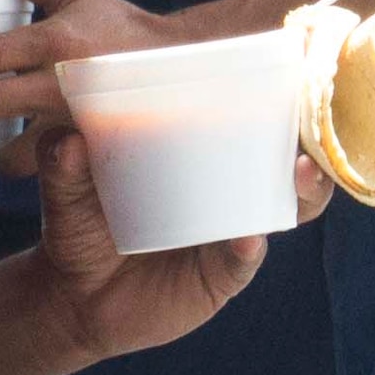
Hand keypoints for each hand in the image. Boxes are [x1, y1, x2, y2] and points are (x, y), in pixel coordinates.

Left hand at [13, 117, 307, 361]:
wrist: (72, 297)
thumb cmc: (80, 228)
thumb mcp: (68, 191)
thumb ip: (63, 164)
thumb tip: (68, 140)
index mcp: (202, 158)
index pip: (255, 125)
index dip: (287, 105)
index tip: (299, 77)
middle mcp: (227, 194)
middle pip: (288, 165)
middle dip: (311, 146)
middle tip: (308, 130)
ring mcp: (229, 236)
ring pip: (282, 211)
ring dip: (301, 192)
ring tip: (299, 174)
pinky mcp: (219, 278)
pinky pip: (242, 262)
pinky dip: (246, 250)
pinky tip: (246, 239)